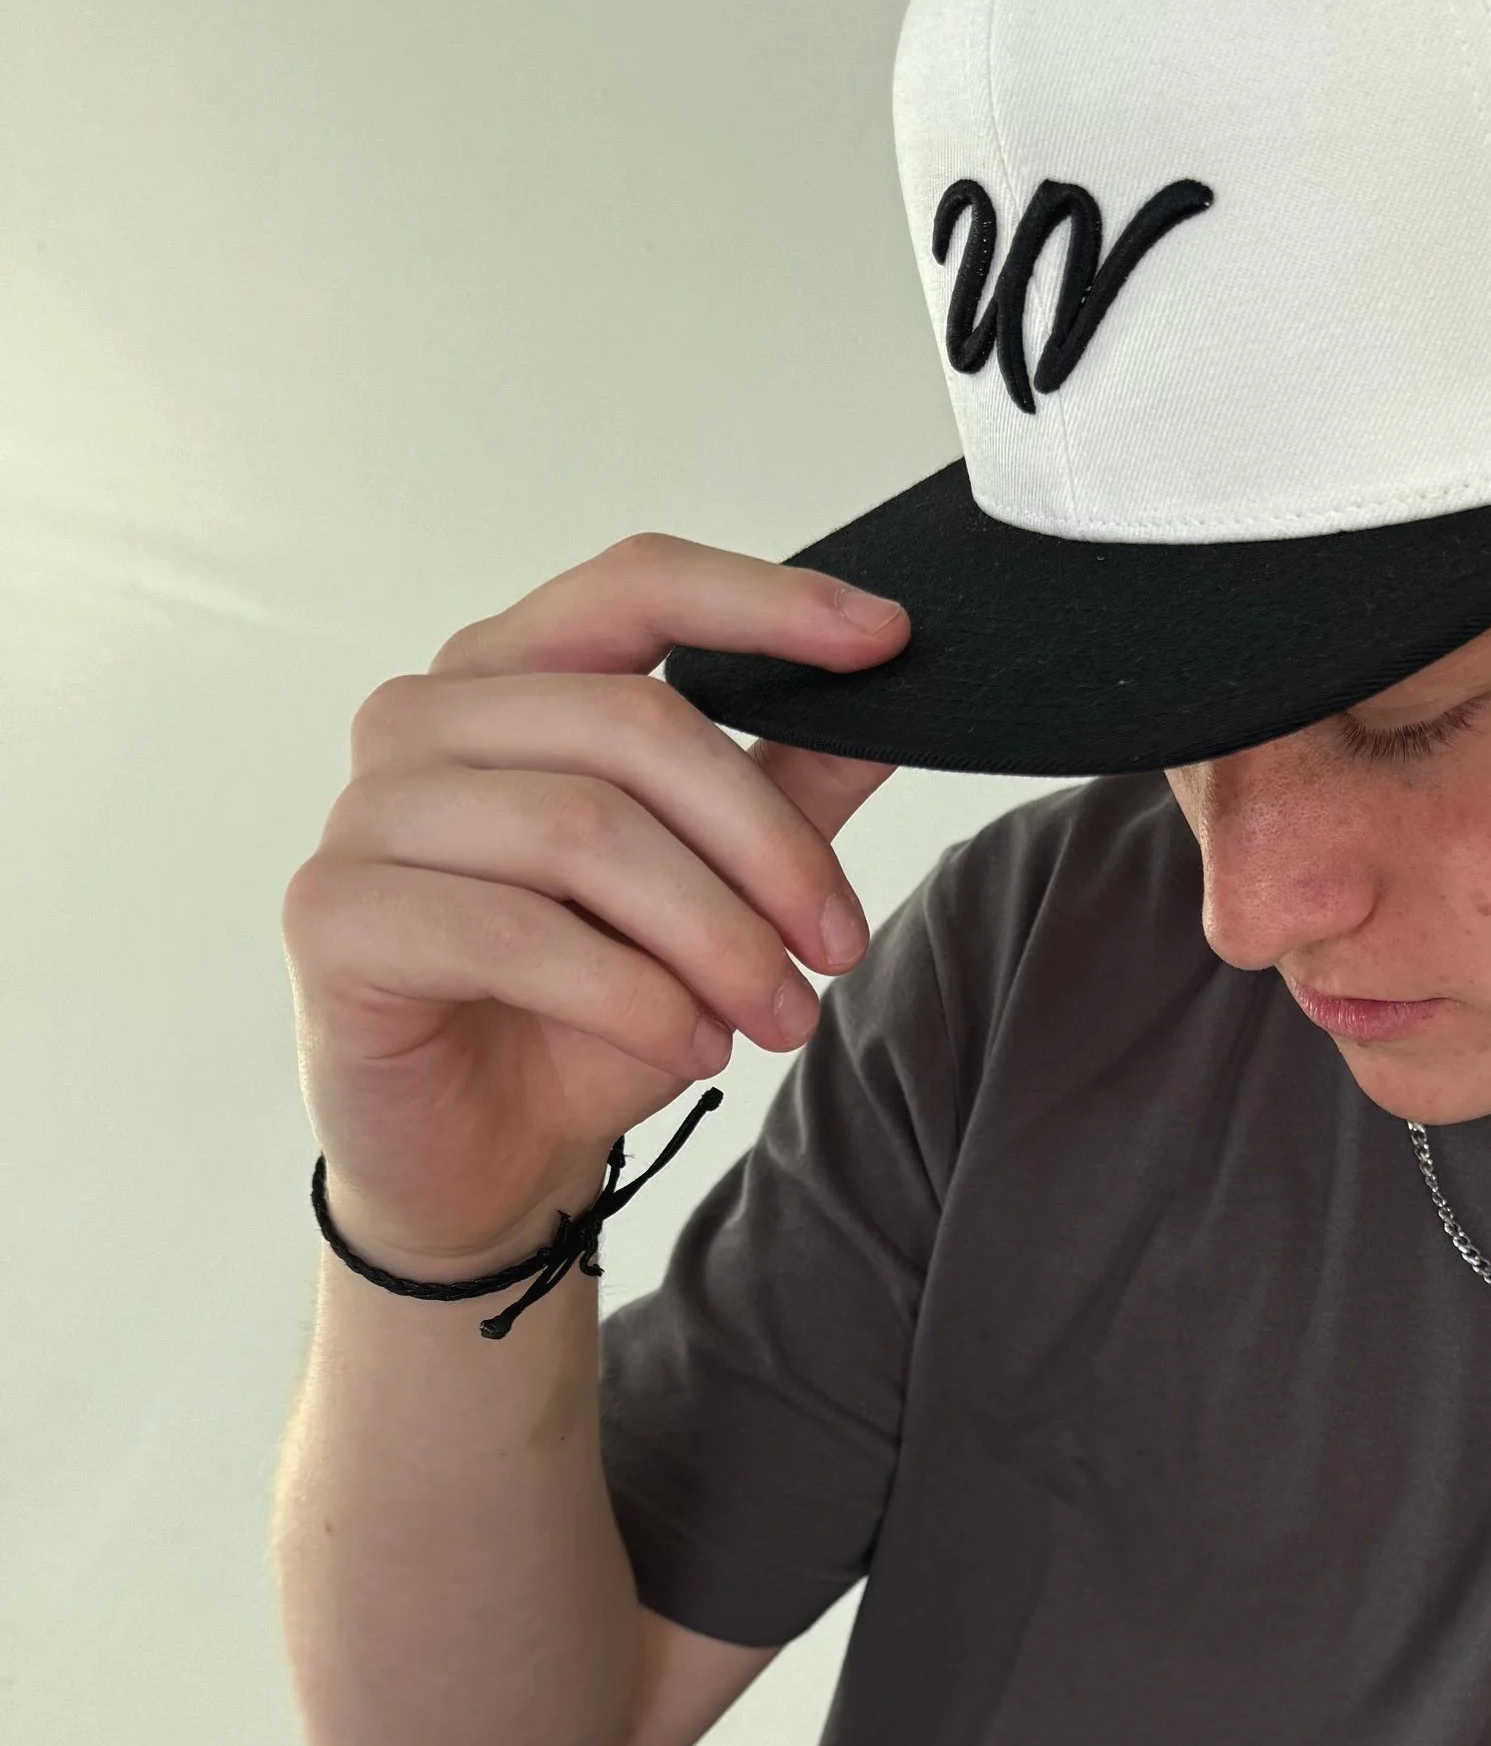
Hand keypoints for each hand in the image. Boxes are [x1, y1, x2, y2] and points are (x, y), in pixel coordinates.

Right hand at [282, 533, 907, 1273]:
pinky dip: (631, 997)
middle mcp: (423, 718)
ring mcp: (366, 811)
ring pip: (582, 830)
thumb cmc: (588, 1012)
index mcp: (511, 677)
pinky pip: (513, 933)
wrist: (480, 1160)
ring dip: (715, 938)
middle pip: (636, 724)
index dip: (766, 603)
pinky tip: (694, 1049)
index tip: (891, 638)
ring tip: (779, 1019)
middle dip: (768, 845)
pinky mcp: (335, 915)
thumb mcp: (714, 892)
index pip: (636, 585)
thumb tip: (900, 691)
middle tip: (840, 947)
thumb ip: (786, 787)